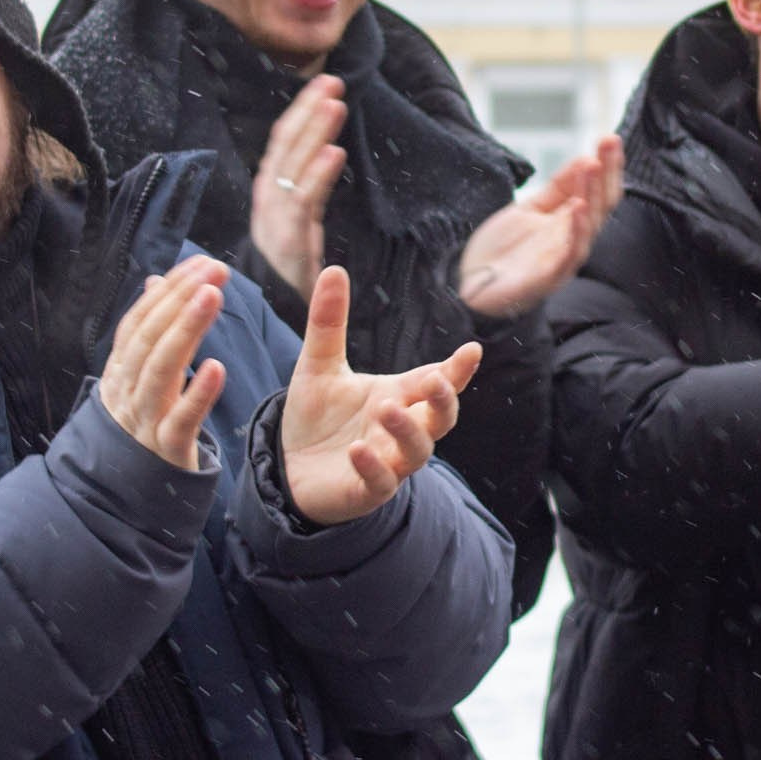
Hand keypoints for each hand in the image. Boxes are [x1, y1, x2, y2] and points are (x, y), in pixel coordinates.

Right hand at [97, 256, 229, 471]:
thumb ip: (151, 332)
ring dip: (186, 330)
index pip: (140, 321)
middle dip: (180, 300)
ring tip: (213, 298)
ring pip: (159, 371)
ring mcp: (143, 420)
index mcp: (121, 371)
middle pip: (149, 339)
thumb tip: (154, 280)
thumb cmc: (146, 425)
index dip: (169, 290)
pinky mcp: (166, 449)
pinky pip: (180, 420)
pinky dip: (197, 394)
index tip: (202, 262)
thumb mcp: (144, 378)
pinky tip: (217, 367)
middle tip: (215, 271)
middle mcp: (126, 391)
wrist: (134, 496)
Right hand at [250, 74, 347, 296]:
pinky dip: (318, 174)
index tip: (325, 85)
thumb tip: (324, 151)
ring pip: (295, 164)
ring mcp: (275, 216)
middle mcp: (269, 196)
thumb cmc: (289, 266)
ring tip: (336, 104)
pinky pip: (304, 200)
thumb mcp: (299, 220)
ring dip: (315, 131)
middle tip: (333, 80)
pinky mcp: (288, 238)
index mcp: (271, 189)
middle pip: (287, 143)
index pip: (284, 140)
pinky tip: (336, 153)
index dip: (303, 110)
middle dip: (308, 109)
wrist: (274, 312)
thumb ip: (307, 186)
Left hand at [282, 266, 484, 524]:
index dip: (457, 370)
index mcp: (398, 396)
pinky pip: (380, 482)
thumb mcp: (318, 365)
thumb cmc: (316, 417)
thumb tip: (334, 269)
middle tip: (436, 381)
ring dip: (409, 431)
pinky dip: (373, 467)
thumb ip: (328, 322)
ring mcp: (388, 463)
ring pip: (418, 451)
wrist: (287, 467)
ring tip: (387, 409)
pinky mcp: (365, 491)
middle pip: (440, 418)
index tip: (473, 350)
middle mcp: (401, 429)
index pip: (435, 380)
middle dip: (444, 400)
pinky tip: (358, 450)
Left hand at [459, 135, 624, 316]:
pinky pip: (568, 256)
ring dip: (592, 195)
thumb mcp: (529, 209)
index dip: (607, 166)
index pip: (598, 191)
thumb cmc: (503, 251)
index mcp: (570, 224)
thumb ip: (557, 189)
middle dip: (606, 172)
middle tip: (608, 141)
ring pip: (588, 228)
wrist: (470, 287)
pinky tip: (578, 208)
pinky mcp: (547, 279)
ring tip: (593, 167)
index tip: (610, 138)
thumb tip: (585, 158)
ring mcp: (562, 261)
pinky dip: (576, 232)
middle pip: (600, 205)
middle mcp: (572, 240)